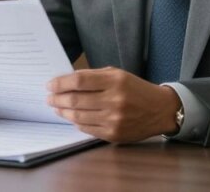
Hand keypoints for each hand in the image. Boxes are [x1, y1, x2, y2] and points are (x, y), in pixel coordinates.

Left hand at [46, 67, 181, 142]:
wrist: (160, 110)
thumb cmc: (136, 89)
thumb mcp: (118, 75)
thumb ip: (94, 76)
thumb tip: (66, 80)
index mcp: (115, 81)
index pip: (79, 81)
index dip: (61, 83)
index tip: (50, 85)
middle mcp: (115, 100)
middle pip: (76, 99)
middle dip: (57, 98)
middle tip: (49, 98)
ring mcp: (114, 120)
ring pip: (78, 116)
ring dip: (63, 111)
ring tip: (57, 107)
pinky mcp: (114, 135)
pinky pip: (87, 129)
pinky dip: (76, 122)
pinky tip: (72, 117)